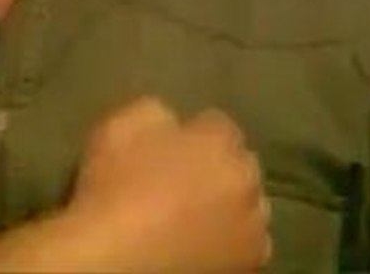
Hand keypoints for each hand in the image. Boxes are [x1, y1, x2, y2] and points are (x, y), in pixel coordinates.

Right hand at [66, 96, 272, 272]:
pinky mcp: (248, 270)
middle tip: (183, 185)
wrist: (116, 259)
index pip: (219, 125)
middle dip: (219, 171)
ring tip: (193, 222)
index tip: (170, 148)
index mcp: (222, 143)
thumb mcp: (124, 125)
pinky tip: (198, 250)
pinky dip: (227, 250)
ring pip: (249, 213)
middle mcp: (249, 184)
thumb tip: (172, 123)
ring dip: (229, 211)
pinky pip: (243, 253)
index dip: (194, 135)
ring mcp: (253, 233)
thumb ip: (158, 113)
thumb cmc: (116, 187)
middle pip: (239, 168)